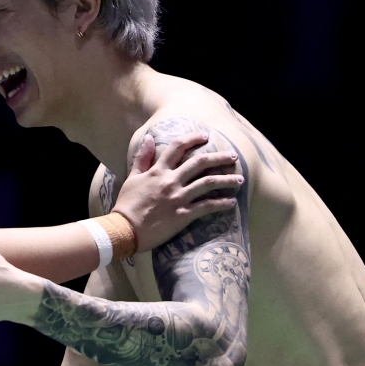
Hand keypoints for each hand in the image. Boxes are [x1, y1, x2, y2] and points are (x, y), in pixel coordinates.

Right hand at [112, 132, 243, 253]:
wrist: (124, 229)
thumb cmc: (126, 204)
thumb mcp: (132, 177)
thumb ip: (142, 157)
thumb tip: (150, 138)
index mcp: (158, 171)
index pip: (177, 147)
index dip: (193, 139)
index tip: (205, 136)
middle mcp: (171, 181)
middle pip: (200, 163)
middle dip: (219, 158)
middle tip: (233, 156)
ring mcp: (178, 198)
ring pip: (208, 183)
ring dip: (226, 180)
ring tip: (239, 180)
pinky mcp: (183, 215)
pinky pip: (207, 206)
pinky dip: (221, 204)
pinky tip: (232, 203)